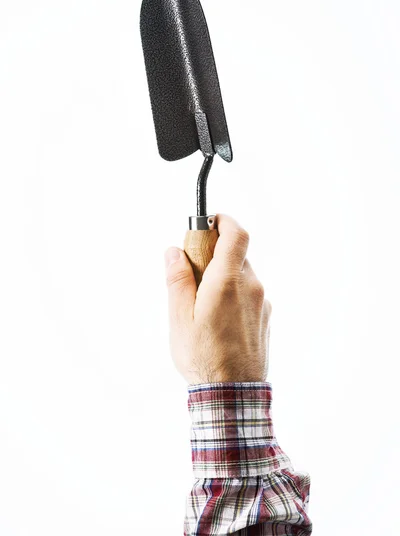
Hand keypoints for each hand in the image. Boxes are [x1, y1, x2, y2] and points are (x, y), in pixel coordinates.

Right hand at [164, 214, 270, 384]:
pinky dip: (234, 295)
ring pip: (242, 275)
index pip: (236, 234)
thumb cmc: (203, 357)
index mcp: (227, 282)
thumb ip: (178, 280)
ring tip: (202, 305)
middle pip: (236, 254)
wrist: (233, 395)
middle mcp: (251, 287)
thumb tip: (175, 252)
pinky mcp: (266, 317)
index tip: (209, 222)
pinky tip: (218, 320)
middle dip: (214, 255)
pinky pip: (249, 294)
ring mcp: (262, 303)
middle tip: (192, 274)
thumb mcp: (179, 318)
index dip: (224, 221)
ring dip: (223, 277)